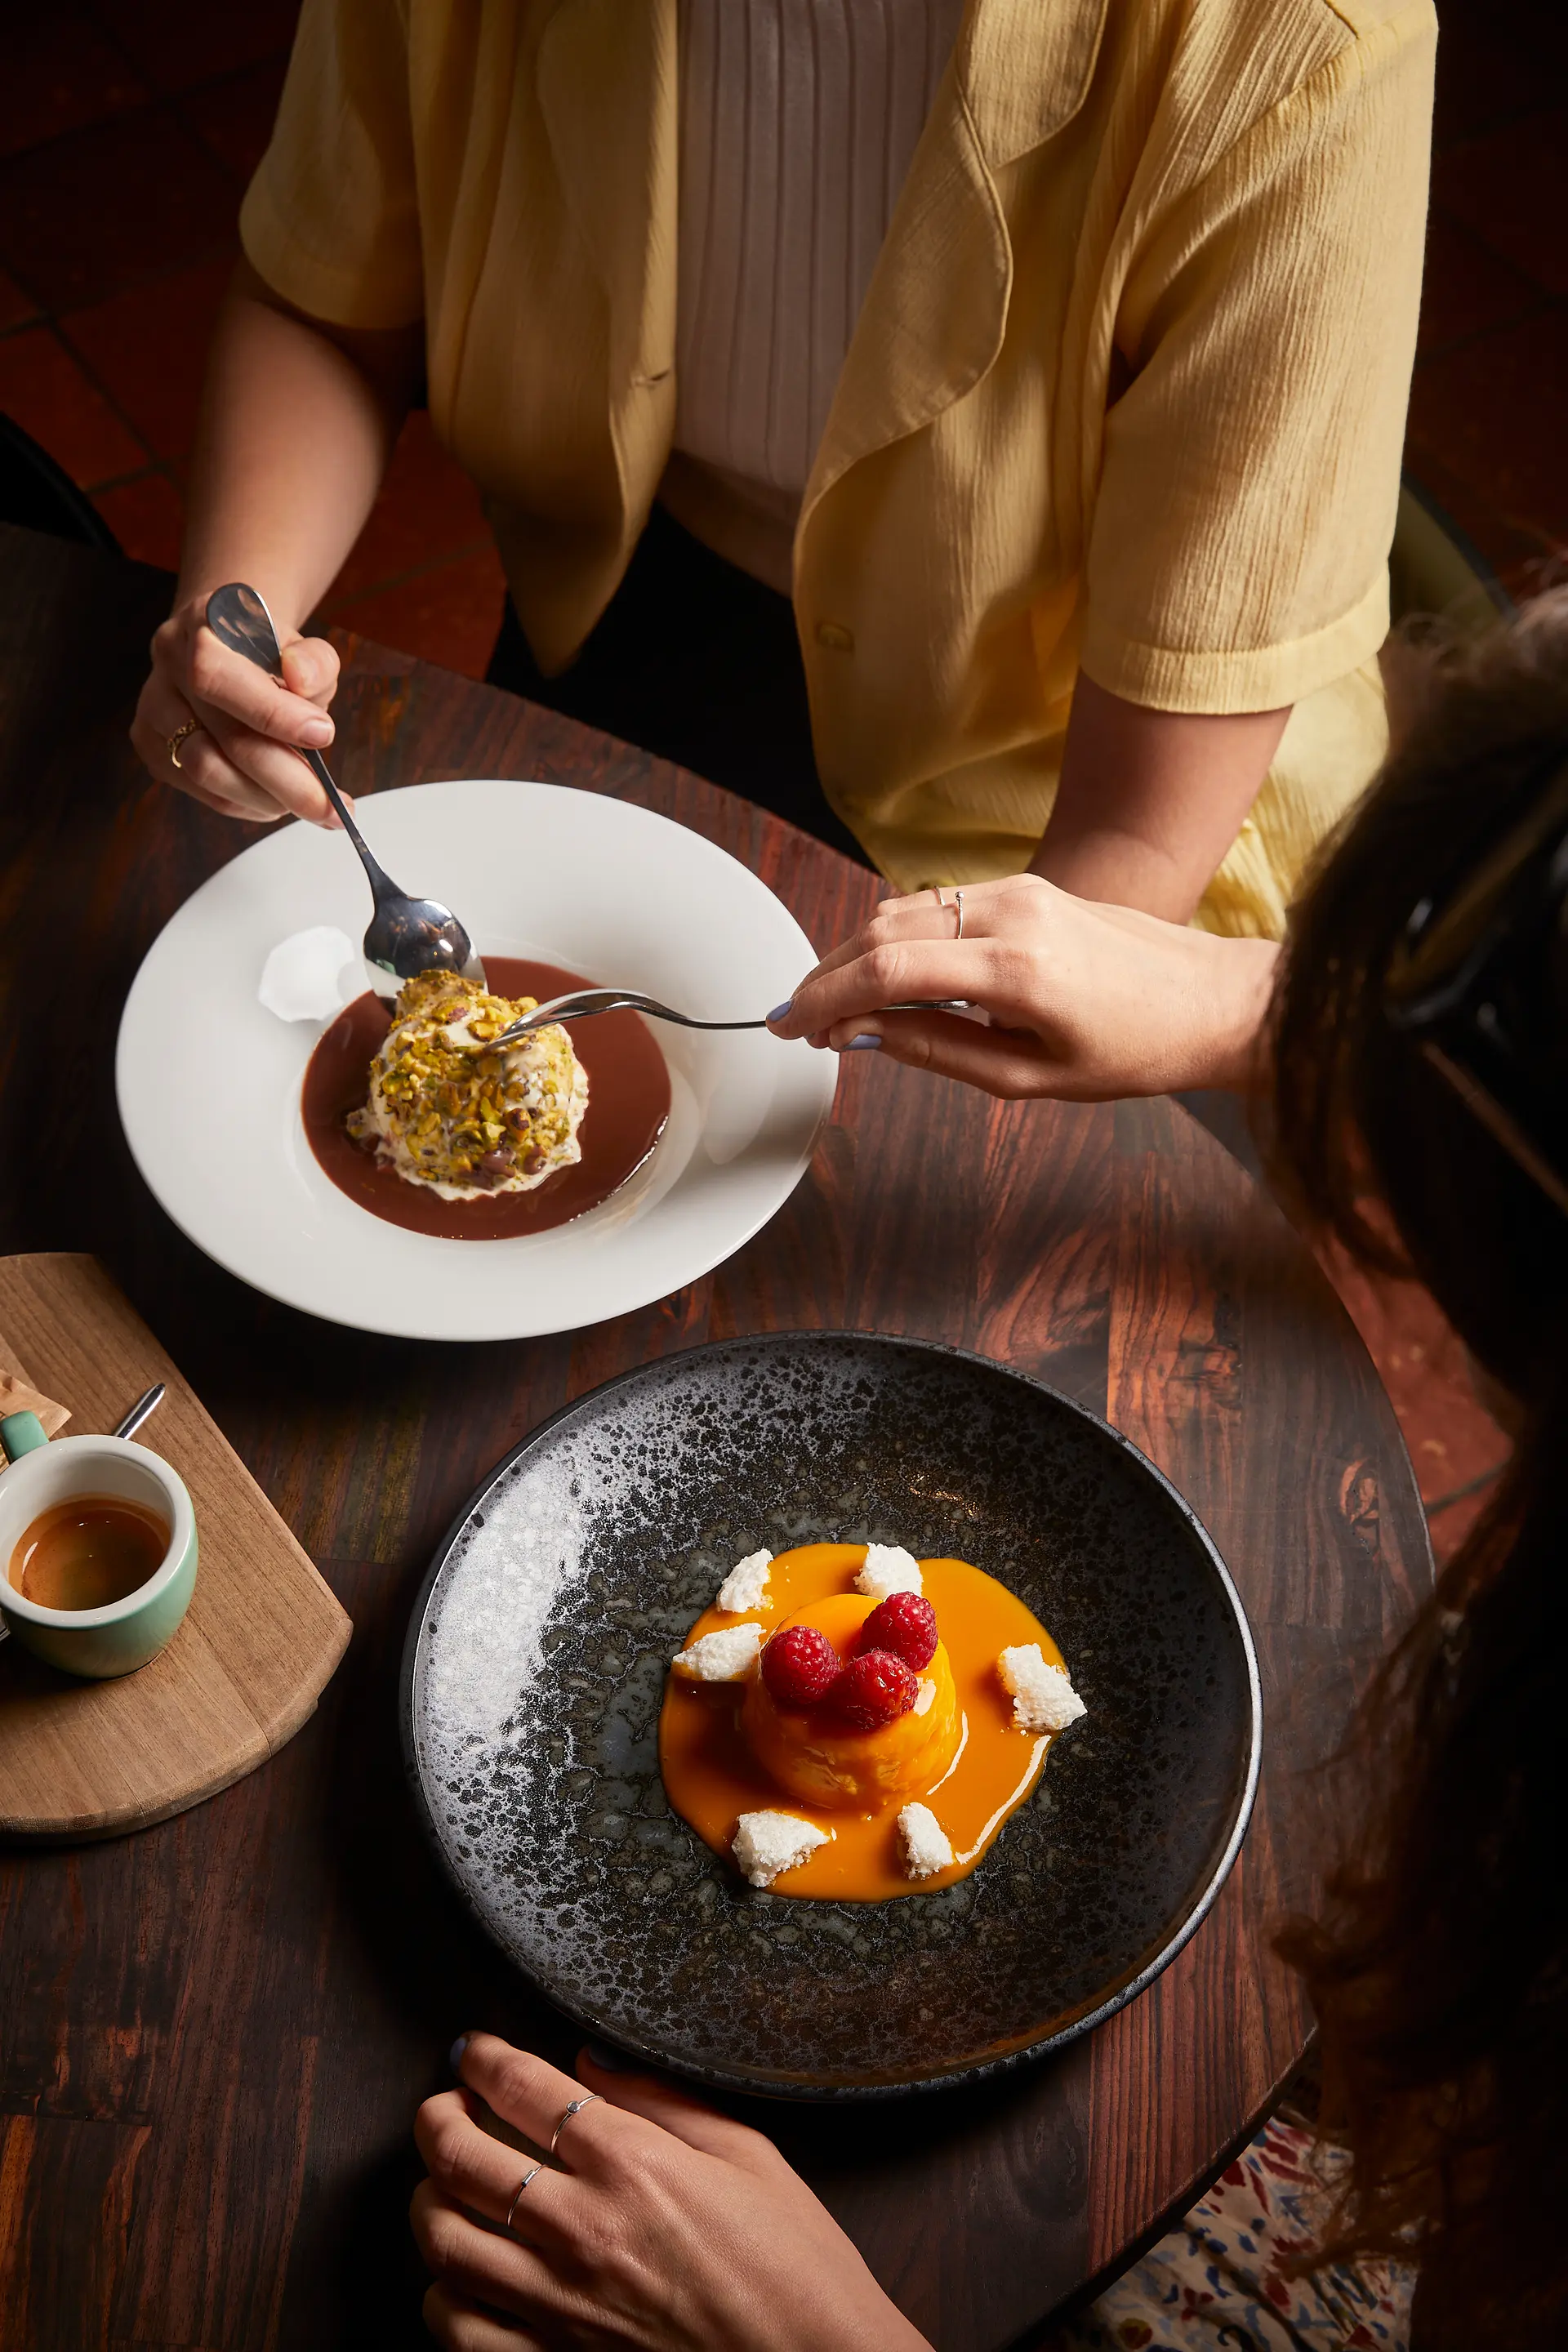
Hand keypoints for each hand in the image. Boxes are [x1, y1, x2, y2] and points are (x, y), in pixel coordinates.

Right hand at [130, 590, 345, 824]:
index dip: (271, 712)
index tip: (324, 735)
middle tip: (329, 804)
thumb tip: (302, 677)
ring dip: (265, 797)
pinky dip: (245, 803)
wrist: (229, 650)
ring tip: (308, 804)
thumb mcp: (305, 648)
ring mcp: (153, 702)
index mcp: (205, 619)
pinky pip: (200, 790)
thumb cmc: (272, 655)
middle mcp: (170, 658)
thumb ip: (314, 661)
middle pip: (219, 734)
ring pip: (205, 770)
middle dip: (284, 778)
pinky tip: (275, 800)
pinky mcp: (150, 743)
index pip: (219, 674)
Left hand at [411, 2033, 930, 2351]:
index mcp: (632, 2164)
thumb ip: (662, 2099)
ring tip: (442, 2183)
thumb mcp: (748, 2156)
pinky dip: (443, 2296)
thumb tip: (589, 2062)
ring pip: (444, 2242)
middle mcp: (583, 2230)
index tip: (475, 2049)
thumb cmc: (795, 2270)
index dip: (484, 2056)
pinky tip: (460, 2276)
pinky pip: (461, 2330)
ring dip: (428, 2200)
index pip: (522, 2088)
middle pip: (461, 2157)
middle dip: (436, 2116)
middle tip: (443, 2105)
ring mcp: (561, 2306)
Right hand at [769, 875, 1277, 1099]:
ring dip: (857, 954)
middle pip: (882, 930)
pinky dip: (897, 938)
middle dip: (828, 975)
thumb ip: (940, 1053)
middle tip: (803, 1022)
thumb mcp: (1031, 1079)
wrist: (1211, 1000)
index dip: (825, 998)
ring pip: (903, 910)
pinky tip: (887, 980)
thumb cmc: (1138, 1049)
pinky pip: (936, 905)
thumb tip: (868, 1036)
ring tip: (838, 1008)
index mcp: (1018, 969)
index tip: (791, 1027)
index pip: (888, 970)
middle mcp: (1012, 914)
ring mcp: (1018, 891)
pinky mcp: (1024, 886)